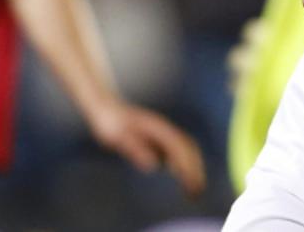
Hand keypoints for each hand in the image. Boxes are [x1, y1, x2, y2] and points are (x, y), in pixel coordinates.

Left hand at [89, 100, 205, 197]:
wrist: (107, 110)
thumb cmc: (111, 124)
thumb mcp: (120, 137)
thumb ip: (136, 149)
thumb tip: (153, 166)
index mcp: (160, 130)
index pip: (181, 149)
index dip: (189, 167)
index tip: (191, 183)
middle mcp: (166, 131)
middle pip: (189, 150)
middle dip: (196, 170)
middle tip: (196, 192)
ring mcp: (164, 134)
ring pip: (186, 150)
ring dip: (193, 168)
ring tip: (193, 188)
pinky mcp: (159, 139)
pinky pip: (177, 152)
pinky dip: (183, 164)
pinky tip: (179, 176)